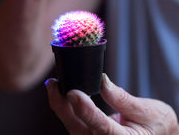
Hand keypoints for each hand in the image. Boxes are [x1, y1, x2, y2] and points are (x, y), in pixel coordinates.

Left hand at [45, 74, 178, 133]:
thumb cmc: (157, 126)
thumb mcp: (147, 111)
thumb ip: (122, 98)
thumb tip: (102, 81)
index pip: (100, 126)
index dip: (85, 109)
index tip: (73, 92)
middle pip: (78, 128)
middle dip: (62, 106)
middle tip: (53, 84)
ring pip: (73, 126)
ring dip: (61, 106)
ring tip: (53, 86)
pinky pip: (76, 124)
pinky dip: (67, 108)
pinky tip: (61, 94)